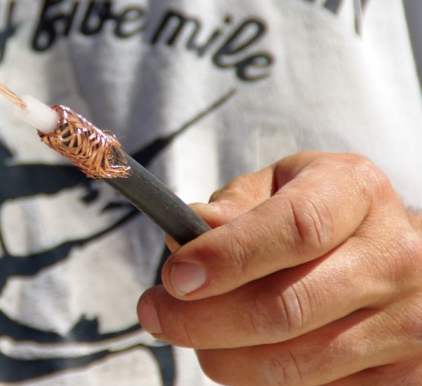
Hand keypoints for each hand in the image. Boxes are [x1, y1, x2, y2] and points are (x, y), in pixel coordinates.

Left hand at [137, 152, 421, 384]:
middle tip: (157, 313)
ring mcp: (407, 320)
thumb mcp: (275, 187)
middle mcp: (394, 255)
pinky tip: (241, 351)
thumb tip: (190, 230)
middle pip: (287, 306)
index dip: (228, 257)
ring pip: (295, 361)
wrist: (387, 251)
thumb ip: (232, 206)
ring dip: (224, 357)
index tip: (175, 276)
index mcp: (356, 191)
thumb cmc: (318, 212)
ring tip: (192, 334)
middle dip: (204, 319)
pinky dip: (261, 378)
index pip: (294, 228)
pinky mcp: (403, 373)